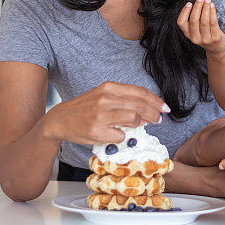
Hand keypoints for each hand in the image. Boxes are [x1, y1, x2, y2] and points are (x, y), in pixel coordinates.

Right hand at [41, 81, 169, 144]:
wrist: (60, 119)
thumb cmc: (85, 108)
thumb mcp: (103, 96)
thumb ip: (124, 100)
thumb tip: (148, 112)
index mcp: (109, 88)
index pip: (140, 92)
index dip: (155, 100)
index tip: (164, 108)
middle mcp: (105, 99)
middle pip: (140, 105)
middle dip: (154, 113)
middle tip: (159, 119)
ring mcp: (101, 115)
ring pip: (133, 119)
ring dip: (141, 124)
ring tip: (142, 125)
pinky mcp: (96, 130)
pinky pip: (120, 135)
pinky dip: (123, 136)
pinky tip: (118, 134)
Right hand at [177, 0, 224, 57]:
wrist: (217, 49)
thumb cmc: (206, 35)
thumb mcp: (197, 30)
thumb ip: (196, 19)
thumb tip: (198, 2)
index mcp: (188, 34)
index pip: (181, 23)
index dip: (184, 12)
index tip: (189, 3)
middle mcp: (195, 38)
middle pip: (194, 20)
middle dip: (197, 7)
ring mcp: (206, 39)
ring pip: (204, 21)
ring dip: (206, 8)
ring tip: (208, 0)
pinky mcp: (215, 38)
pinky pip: (213, 23)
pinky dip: (213, 13)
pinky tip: (213, 6)